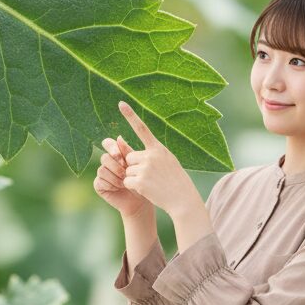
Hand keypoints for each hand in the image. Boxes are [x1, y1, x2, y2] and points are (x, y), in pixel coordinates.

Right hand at [94, 133, 148, 217]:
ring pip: (102, 169)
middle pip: (104, 157)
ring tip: (124, 183)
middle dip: (116, 166)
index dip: (111, 147)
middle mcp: (107, 162)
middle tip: (125, 174)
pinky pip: (99, 180)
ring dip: (114, 177)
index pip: (107, 143)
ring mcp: (102, 173)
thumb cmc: (141, 180)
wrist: (140, 200)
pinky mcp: (99, 184)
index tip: (118, 155)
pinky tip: (117, 189)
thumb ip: (127, 152)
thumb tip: (119, 137)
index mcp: (115, 154)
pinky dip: (110, 184)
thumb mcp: (136, 164)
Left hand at [116, 100, 197, 217]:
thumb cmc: (175, 181)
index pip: (142, 129)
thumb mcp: (168, 161)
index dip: (130, 115)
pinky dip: (133, 187)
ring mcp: (145, 168)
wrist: (184, 201)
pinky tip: (147, 190)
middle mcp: (151, 155)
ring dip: (135, 178)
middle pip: (129, 157)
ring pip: (127, 170)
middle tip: (150, 176)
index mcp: (159, 149)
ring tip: (152, 184)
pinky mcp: (140, 181)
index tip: (120, 103)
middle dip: (134, 166)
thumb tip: (132, 147)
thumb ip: (152, 153)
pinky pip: (126, 181)